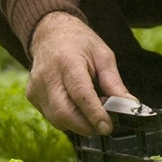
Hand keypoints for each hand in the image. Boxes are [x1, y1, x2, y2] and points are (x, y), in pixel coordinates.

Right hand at [27, 11, 134, 135]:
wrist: (50, 33)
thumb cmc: (80, 44)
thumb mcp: (104, 57)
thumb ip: (115, 83)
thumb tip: (129, 105)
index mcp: (68, 62)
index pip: (80, 93)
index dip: (94, 113)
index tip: (107, 127)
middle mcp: (47, 76)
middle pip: (64, 112)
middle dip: (86, 126)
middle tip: (104, 127)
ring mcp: (37, 87)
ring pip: (57, 119)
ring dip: (79, 124)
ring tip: (93, 114)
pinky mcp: (32, 96)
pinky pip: (52, 117)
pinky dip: (68, 120)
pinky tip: (78, 109)